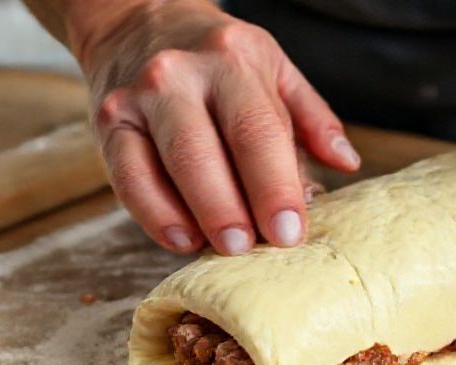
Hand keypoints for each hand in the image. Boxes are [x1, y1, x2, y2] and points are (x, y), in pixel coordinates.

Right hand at [74, 1, 359, 254]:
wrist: (138, 21)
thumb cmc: (219, 58)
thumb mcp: (273, 68)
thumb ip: (311, 118)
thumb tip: (346, 163)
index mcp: (233, 60)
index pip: (258, 131)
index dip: (274, 187)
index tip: (291, 233)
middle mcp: (180, 74)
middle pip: (206, 153)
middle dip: (232, 210)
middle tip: (254, 250)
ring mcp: (138, 98)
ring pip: (166, 167)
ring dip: (196, 217)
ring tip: (221, 251)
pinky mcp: (109, 122)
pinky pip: (128, 179)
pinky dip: (154, 215)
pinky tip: (181, 239)